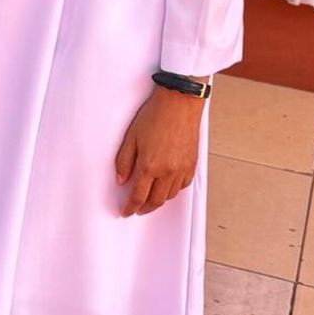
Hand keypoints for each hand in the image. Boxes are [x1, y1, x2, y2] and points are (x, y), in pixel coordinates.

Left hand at [115, 86, 204, 215]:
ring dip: (159, 200)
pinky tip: (167, 187)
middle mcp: (167, 172)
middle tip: (137, 208)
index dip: (130, 207)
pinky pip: (182, 185)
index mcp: (149, 166)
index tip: (126, 211)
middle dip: (145, 208)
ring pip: (170, 195)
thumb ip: (124, 160)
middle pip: (156, 200)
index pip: (138, 195)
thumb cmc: (155, 115)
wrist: (179, 103)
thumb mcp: (131, 136)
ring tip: (150, 199)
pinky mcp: (192, 164)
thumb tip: (121, 179)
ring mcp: (182, 169)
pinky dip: (173, 190)